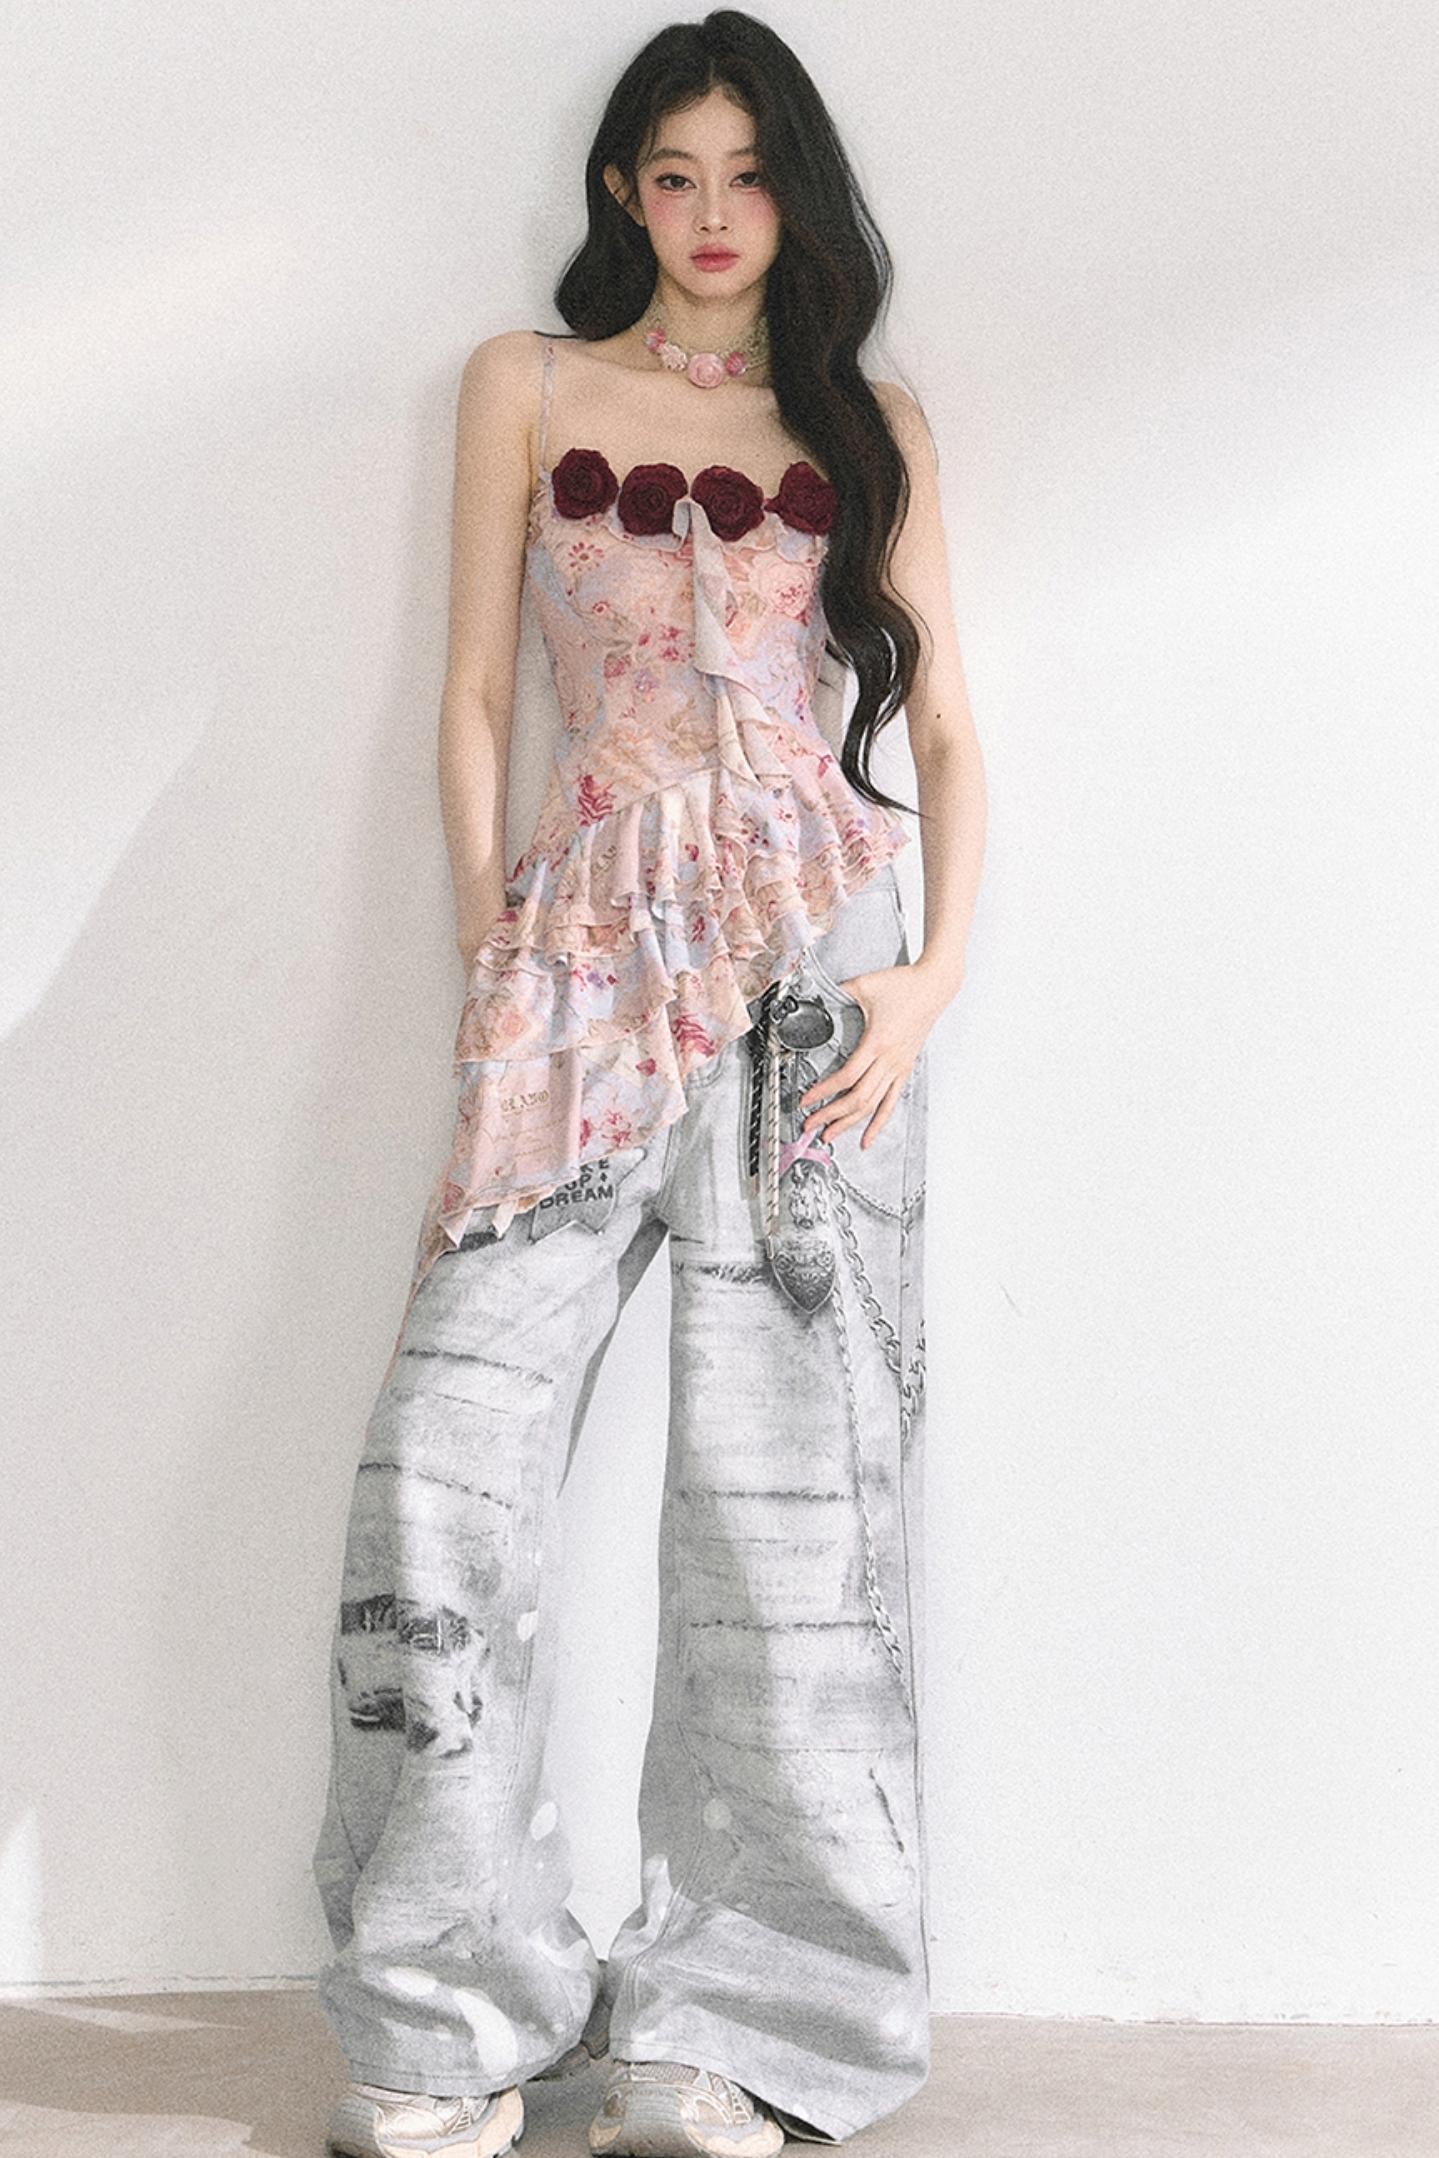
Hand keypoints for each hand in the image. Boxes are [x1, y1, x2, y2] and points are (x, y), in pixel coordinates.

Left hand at [796, 961, 938, 1150]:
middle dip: (831, 1114)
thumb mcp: (864, 985)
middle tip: (810, 1124)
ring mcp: (899, 1067)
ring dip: (849, 1123)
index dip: (824, 1092)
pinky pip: (891, 1102)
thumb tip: (816, 996)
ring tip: (829, 1134)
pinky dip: (878, 1122)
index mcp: (877, 1042)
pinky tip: (867, 1138)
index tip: (806, 1099)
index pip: (847, 1077)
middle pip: (857, 1098)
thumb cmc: (903, 985)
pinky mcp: (905, 1068)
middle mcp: (889, 1060)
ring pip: (873, 1105)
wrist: (934, 986)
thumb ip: (838, 992)